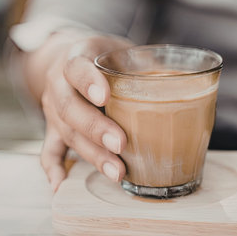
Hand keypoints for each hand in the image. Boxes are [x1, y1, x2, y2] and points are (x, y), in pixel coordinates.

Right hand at [25, 32, 132, 190]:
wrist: (69, 61)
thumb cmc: (105, 58)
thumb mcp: (122, 49)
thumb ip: (146, 62)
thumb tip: (186, 79)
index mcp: (77, 57)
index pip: (76, 67)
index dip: (88, 82)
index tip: (105, 96)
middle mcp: (59, 85)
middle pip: (69, 107)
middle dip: (95, 128)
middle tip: (120, 143)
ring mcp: (54, 110)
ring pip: (66, 133)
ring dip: (91, 154)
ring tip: (117, 171)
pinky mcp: (54, 130)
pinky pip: (49, 151)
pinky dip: (55, 169)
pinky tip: (62, 186)